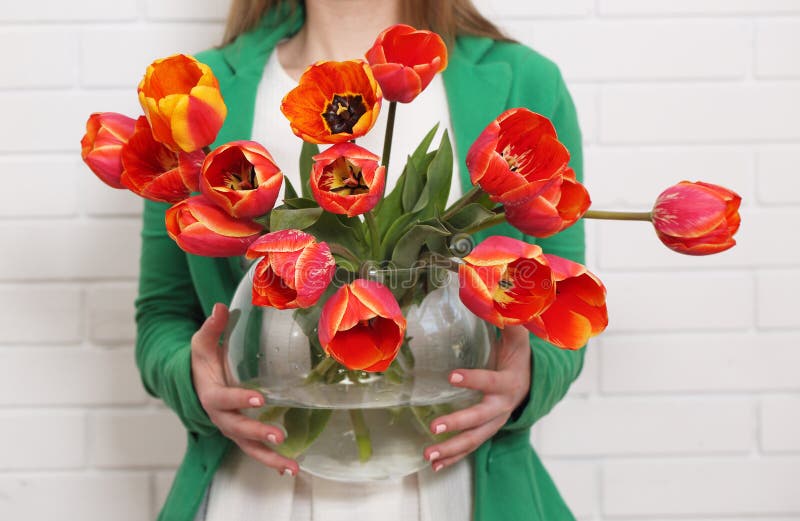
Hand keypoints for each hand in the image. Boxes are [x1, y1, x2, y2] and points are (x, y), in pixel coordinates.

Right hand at [191, 303, 298, 475]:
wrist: (193, 385)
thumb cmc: (201, 362)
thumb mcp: (202, 344)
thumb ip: (212, 328)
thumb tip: (220, 307)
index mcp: (211, 394)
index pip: (224, 398)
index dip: (239, 398)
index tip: (258, 398)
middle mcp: (221, 417)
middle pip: (238, 428)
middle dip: (258, 432)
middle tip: (280, 435)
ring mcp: (232, 429)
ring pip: (249, 447)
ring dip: (269, 458)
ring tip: (292, 466)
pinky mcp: (242, 435)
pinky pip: (256, 450)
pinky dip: (272, 461)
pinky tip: (291, 469)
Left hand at [423, 325, 530, 470]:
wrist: (534, 382)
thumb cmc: (519, 355)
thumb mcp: (517, 336)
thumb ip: (507, 319)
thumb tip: (494, 297)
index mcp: (508, 382)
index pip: (490, 382)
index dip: (473, 379)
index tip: (451, 375)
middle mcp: (502, 407)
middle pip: (480, 419)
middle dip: (457, 423)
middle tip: (434, 426)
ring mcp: (495, 422)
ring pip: (474, 439)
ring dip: (451, 448)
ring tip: (428, 454)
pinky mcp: (487, 431)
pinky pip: (470, 448)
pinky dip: (453, 458)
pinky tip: (434, 466)